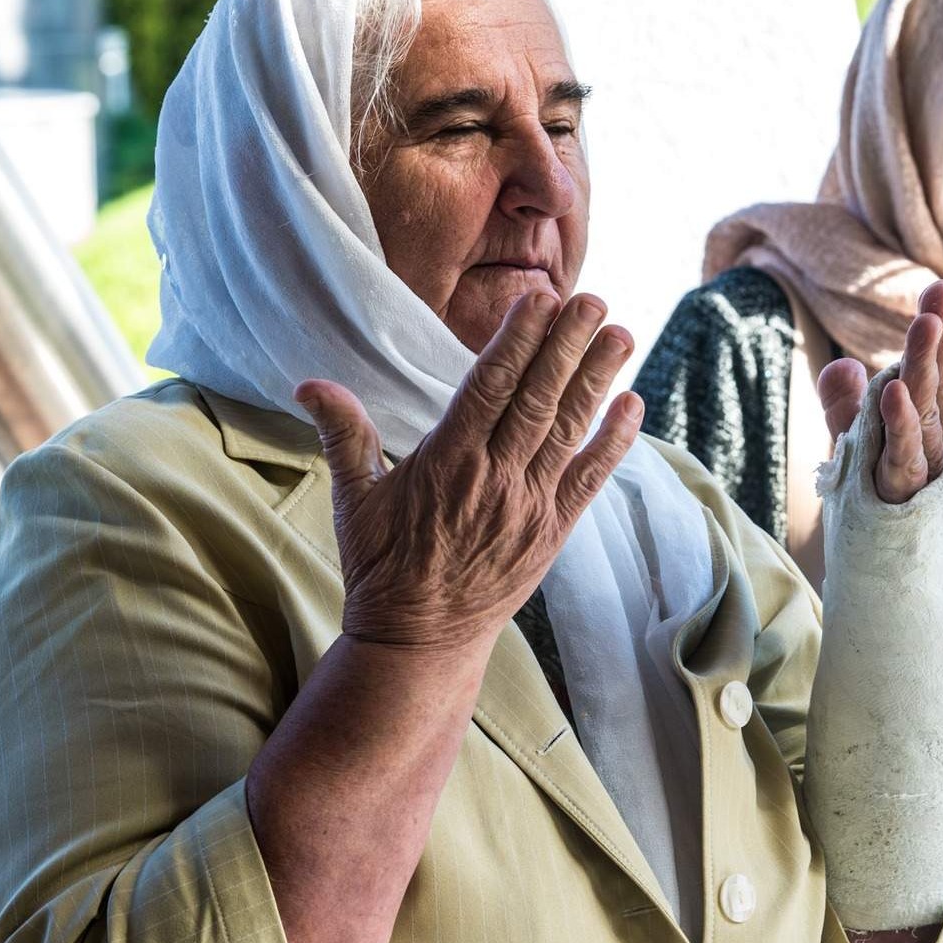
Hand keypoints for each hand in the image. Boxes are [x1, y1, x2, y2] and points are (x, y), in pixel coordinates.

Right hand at [296, 292, 639, 654]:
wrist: (419, 642)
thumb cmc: (382, 567)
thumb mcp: (354, 500)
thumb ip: (343, 435)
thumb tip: (309, 384)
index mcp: (446, 463)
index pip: (489, 388)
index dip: (518, 341)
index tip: (540, 300)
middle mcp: (495, 480)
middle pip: (537, 401)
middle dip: (567, 346)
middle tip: (592, 299)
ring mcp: (530, 507)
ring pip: (569, 431)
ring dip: (597, 380)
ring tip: (621, 333)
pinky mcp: (554, 533)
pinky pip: (590, 480)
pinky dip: (614, 443)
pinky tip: (633, 404)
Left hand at [815, 281, 942, 503]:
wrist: (891, 571)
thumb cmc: (876, 505)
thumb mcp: (854, 446)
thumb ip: (845, 407)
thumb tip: (842, 366)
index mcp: (924, 423)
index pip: (933, 370)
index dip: (937, 331)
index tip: (940, 288)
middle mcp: (930, 440)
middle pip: (934, 381)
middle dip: (935, 336)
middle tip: (941, 291)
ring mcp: (922, 468)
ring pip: (925, 411)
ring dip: (923, 367)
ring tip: (925, 326)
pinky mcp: (903, 495)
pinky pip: (902, 456)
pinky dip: (898, 423)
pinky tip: (894, 390)